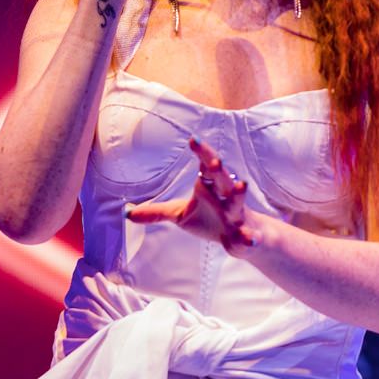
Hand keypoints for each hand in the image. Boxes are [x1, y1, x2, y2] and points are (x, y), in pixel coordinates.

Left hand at [125, 136, 259, 251]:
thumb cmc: (211, 220)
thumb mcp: (181, 215)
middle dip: (219, 170)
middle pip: (223, 179)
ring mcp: (237, 215)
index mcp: (211, 187)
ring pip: (239, 202)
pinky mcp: (246, 235)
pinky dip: (250, 236)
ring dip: (240, 194)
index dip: (202, 152)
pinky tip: (250, 237)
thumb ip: (156, 212)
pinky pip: (249, 236)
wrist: (244, 238)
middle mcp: (226, 197)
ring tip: (242, 185)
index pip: (206, 166)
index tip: (193, 139)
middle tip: (215, 160)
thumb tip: (127, 213)